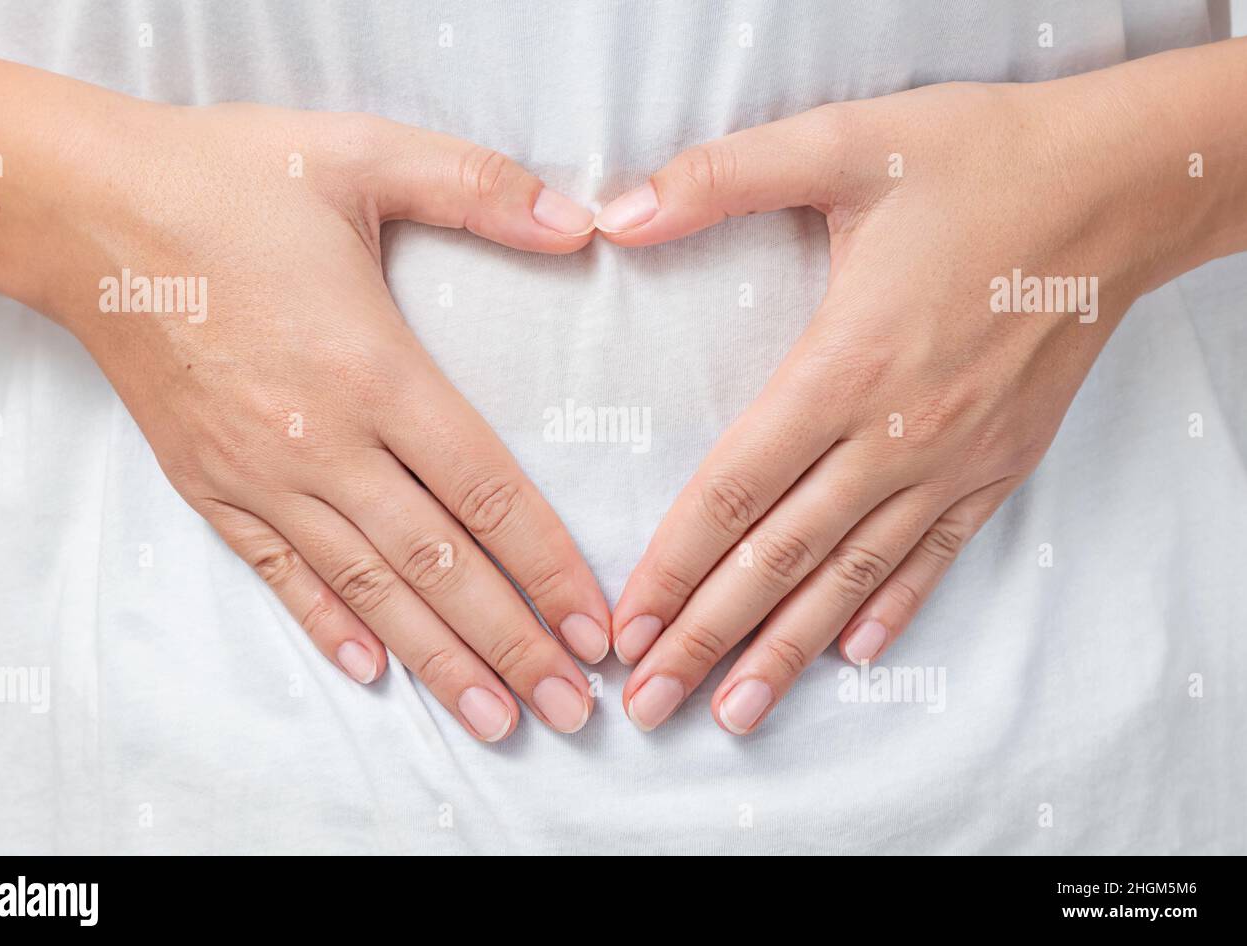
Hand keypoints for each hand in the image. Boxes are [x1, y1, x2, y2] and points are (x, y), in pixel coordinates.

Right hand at [0, 49, 610, 741]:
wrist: (86, 211)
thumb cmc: (228, 180)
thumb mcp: (363, 153)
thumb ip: (479, 187)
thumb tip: (579, 221)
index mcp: (374, 370)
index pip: (485, 492)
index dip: (548, 566)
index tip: (594, 626)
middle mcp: (322, 442)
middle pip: (438, 565)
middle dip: (512, 643)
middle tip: (569, 707)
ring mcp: (260, 474)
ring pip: (368, 587)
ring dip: (438, 660)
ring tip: (495, 717)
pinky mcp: (208, 484)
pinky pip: (277, 573)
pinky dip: (327, 624)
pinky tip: (372, 671)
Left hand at [596, 72, 1208, 733]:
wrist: (1123, 187)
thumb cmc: (981, 160)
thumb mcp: (845, 141)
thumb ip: (719, 177)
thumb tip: (611, 214)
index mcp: (845, 366)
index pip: (735, 490)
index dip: (673, 565)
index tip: (626, 628)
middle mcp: (897, 435)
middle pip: (781, 558)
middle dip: (707, 638)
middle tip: (650, 703)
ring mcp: (955, 460)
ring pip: (853, 578)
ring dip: (787, 651)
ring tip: (734, 714)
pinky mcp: (1002, 464)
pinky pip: (936, 555)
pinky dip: (891, 609)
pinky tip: (856, 656)